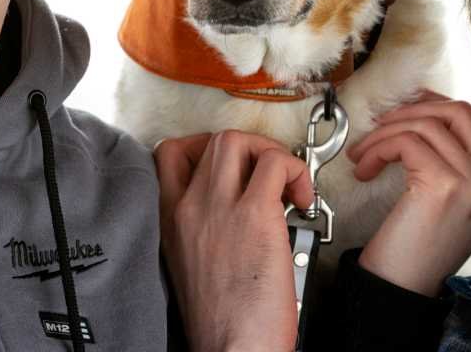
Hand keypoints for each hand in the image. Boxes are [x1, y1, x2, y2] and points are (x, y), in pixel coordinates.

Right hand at [155, 130, 312, 351]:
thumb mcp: (189, 264)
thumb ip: (200, 228)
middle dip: (248, 147)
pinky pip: (277, 164)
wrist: (232, 350)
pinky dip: (296, 172)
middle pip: (212, 140)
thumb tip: (232, 207)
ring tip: (284, 182)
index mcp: (169, 220)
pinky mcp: (255, 216)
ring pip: (239, 140)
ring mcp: (220, 208)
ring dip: (270, 152)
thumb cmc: (221, 321)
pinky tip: (301, 200)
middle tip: (266, 172)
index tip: (231, 165)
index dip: (204, 146)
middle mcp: (188, 207)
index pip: (168, 153)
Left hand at [348, 92, 470, 296]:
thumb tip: (422, 110)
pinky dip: (378, 147)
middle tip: (381, 127)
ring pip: (427, 124)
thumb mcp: (449, 198)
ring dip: (385, 133)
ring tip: (365, 155)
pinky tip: (366, 168)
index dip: (432, 106)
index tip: (401, 112)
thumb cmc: (417, 246)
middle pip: (459, 111)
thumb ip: (451, 159)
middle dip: (413, 109)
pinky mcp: (447, 186)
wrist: (403, 289)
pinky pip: (406, 142)